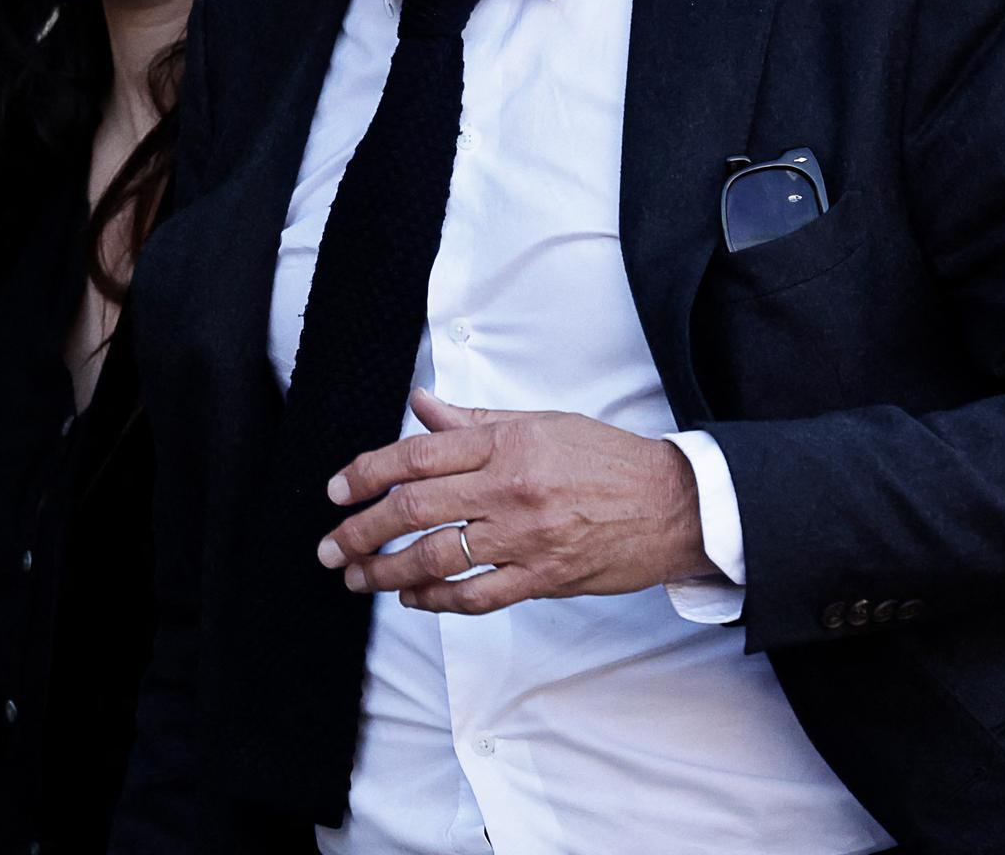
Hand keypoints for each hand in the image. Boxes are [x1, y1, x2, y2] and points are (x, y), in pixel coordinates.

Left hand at [314, 388, 713, 612]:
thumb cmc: (606, 459)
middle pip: (414, 509)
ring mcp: (525, 537)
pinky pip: (476, 596)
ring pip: (436, 558)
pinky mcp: (542, 577)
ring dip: (387, 572)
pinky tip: (413, 599)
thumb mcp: (539, 422)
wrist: (673, 503)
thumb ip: (474, 420)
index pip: (416, 455)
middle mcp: (508, 490)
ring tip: (357, 577)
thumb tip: (420, 404)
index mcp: (505, 444)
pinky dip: (437, 600)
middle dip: (362, 531)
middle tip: (331, 545)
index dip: (367, 473)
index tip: (337, 490)